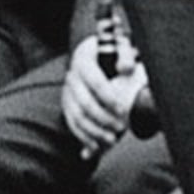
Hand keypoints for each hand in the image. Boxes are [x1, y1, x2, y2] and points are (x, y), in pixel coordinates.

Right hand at [59, 38, 136, 153]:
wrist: (94, 54)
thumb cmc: (111, 51)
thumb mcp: (121, 46)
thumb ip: (125, 55)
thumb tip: (126, 68)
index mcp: (84, 60)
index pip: (95, 82)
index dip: (109, 98)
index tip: (123, 110)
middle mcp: (72, 77)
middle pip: (85, 103)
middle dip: (103, 119)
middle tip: (120, 127)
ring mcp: (67, 92)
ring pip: (77, 117)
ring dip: (94, 132)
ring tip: (112, 140)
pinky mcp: (67, 105)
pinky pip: (72, 124)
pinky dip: (84, 137)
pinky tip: (96, 147)